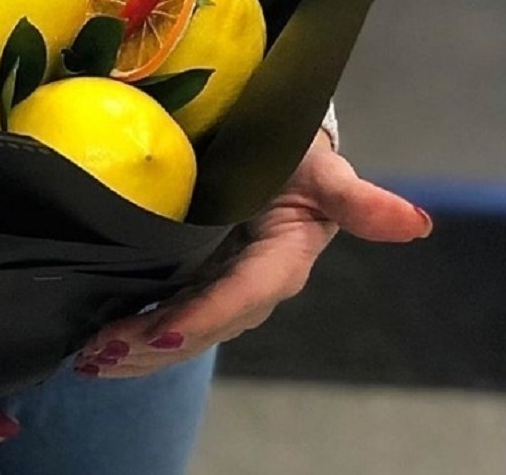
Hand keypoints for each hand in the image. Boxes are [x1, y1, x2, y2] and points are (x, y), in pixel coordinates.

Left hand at [74, 128, 432, 376]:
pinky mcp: (190, 281)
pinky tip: (92, 346)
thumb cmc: (297, 153)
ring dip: (133, 350)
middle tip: (101, 352)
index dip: (201, 316)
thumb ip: (358, 200)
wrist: (276, 148)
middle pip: (199, 325)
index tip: (159, 329)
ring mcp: (217, 287)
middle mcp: (249, 286)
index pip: (239, 297)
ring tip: (88, 358)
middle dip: (151, 344)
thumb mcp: (324, 169)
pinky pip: (162, 316)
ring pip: (176, 330)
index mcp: (282, 263)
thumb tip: (417, 225)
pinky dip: (130, 333)